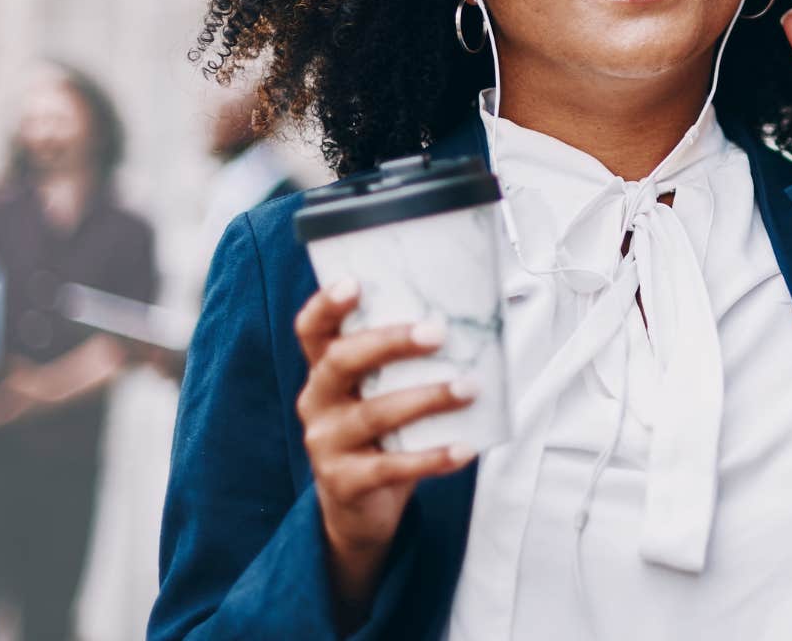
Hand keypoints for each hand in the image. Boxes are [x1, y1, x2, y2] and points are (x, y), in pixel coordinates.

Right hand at [294, 277, 476, 611]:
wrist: (361, 508)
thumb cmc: (383, 434)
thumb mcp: (384, 394)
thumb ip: (409, 365)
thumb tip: (480, 327)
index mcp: (325, 371)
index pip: (312, 330)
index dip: (326, 305)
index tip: (354, 284)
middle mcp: (317, 401)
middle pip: (341, 361)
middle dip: (390, 342)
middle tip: (437, 333)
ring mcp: (326, 443)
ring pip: (373, 413)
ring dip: (426, 397)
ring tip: (469, 387)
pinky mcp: (345, 482)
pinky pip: (391, 467)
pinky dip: (432, 457)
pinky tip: (465, 448)